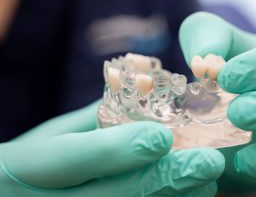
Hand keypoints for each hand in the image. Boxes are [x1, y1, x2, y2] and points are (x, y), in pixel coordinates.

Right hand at [0, 101, 224, 195]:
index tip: (163, 137)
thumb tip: (141, 93)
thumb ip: (90, 121)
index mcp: (22, 167)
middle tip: (209, 163)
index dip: (117, 150)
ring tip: (207, 181)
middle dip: (164, 179)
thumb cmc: (26, 167)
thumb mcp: (47, 139)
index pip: (71, 158)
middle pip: (110, 196)